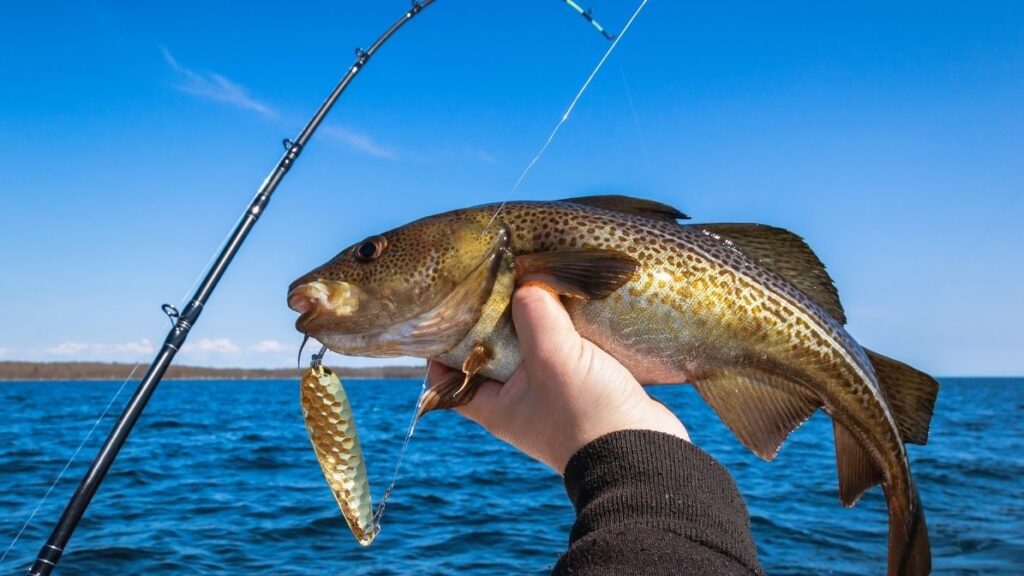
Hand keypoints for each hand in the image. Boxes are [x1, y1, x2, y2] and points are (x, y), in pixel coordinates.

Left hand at [428, 284, 688, 473]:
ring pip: (534, 347)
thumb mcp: (553, 359)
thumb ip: (535, 316)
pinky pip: (567, 351)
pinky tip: (574, 300)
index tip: (446, 310)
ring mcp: (554, 395)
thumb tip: (527, 283)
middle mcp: (520, 402)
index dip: (443, 346)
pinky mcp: (585, 387)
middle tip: (497, 280)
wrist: (646, 455)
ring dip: (537, 319)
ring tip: (536, 280)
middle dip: (497, 318)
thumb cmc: (588, 415)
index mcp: (498, 406)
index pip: (450, 377)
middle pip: (494, 352)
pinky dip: (568, 328)